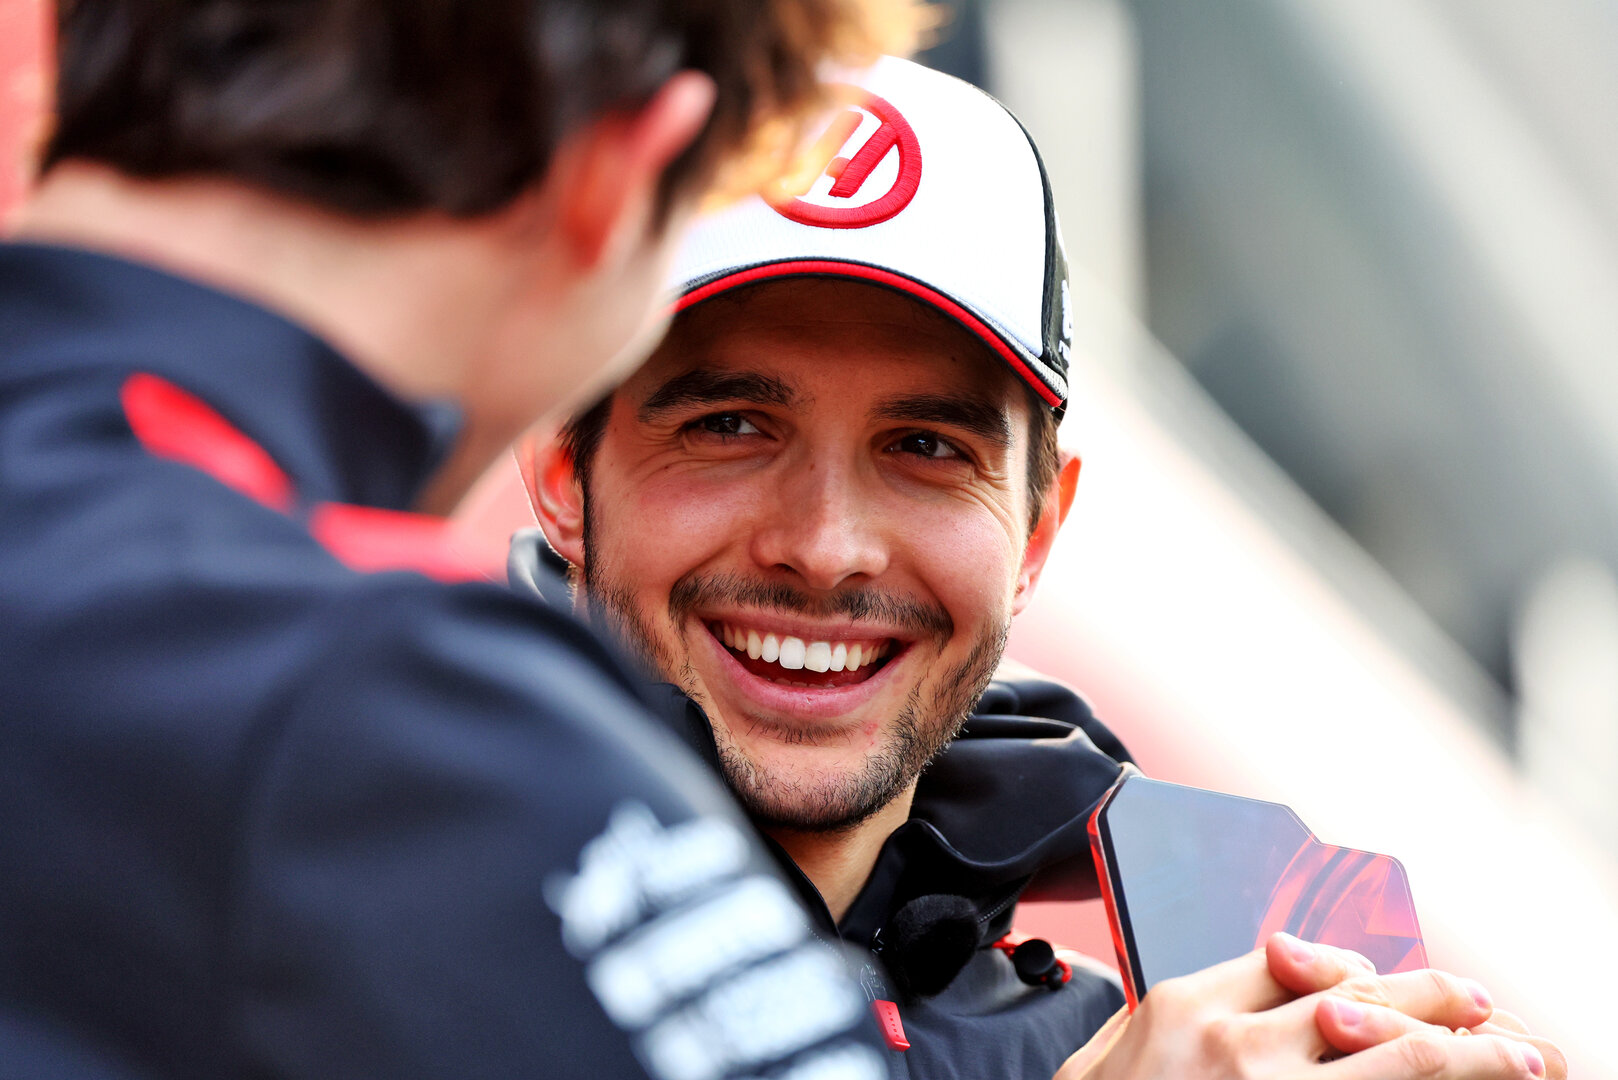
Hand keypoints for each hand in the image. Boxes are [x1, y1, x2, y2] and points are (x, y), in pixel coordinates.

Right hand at [1054, 934, 1553, 1079]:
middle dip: (1451, 1008)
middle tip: (1501, 1022)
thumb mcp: (1104, 1055)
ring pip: (1405, 1065)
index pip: (1303, 963)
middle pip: (1371, 1006)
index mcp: (1186, 1006)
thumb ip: (1174, 1011)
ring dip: (1481, 1059)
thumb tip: (1251, 980)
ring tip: (1527, 1060)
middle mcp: (1239, 1051)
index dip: (1368, 977)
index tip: (1408, 996)